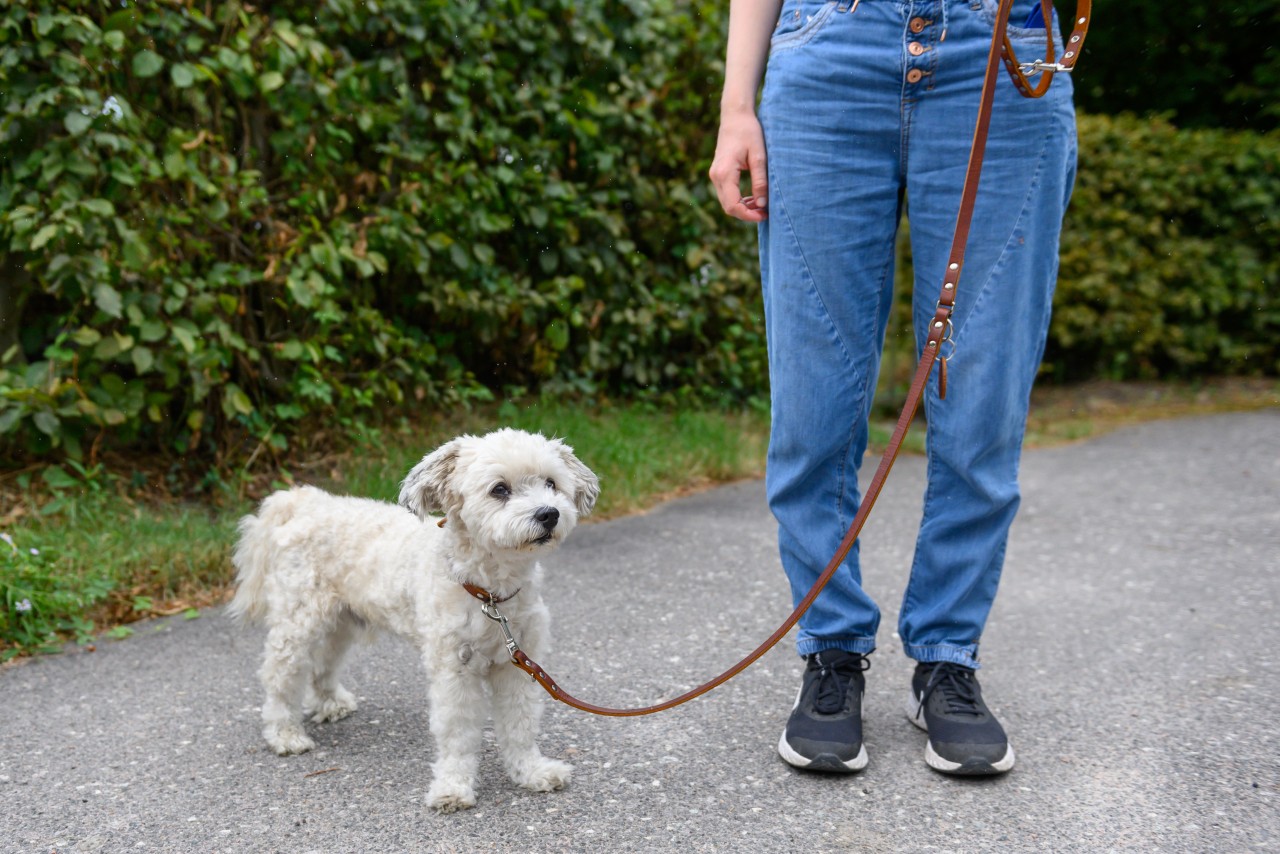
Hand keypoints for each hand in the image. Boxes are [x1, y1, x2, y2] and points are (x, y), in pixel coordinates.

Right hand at [708, 108, 768, 222]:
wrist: (735, 116)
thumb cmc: (749, 132)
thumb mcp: (759, 157)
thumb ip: (760, 182)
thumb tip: (761, 204)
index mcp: (725, 173)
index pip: (733, 205)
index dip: (748, 215)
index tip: (764, 215)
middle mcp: (715, 176)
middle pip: (728, 207)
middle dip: (746, 214)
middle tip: (765, 213)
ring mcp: (715, 175)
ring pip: (727, 202)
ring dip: (743, 208)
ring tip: (761, 206)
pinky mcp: (718, 173)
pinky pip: (726, 194)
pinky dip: (739, 200)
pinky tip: (753, 198)